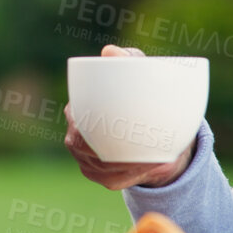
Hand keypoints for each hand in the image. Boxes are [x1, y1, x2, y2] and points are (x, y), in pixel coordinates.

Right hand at [63, 45, 195, 189]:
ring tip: (157, 159)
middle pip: (92, 151)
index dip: (98, 129)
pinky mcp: (99, 176)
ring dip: (131, 166)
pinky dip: (133, 176)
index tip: (125, 126)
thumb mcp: (136, 71)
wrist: (151, 128)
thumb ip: (126, 58)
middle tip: (151, 146)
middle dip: (119, 152)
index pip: (79, 124)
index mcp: (76, 112)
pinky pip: (114, 180)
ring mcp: (85, 160)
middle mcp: (75, 138)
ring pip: (104, 168)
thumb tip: (109, 51)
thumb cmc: (139, 92)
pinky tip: (151, 169)